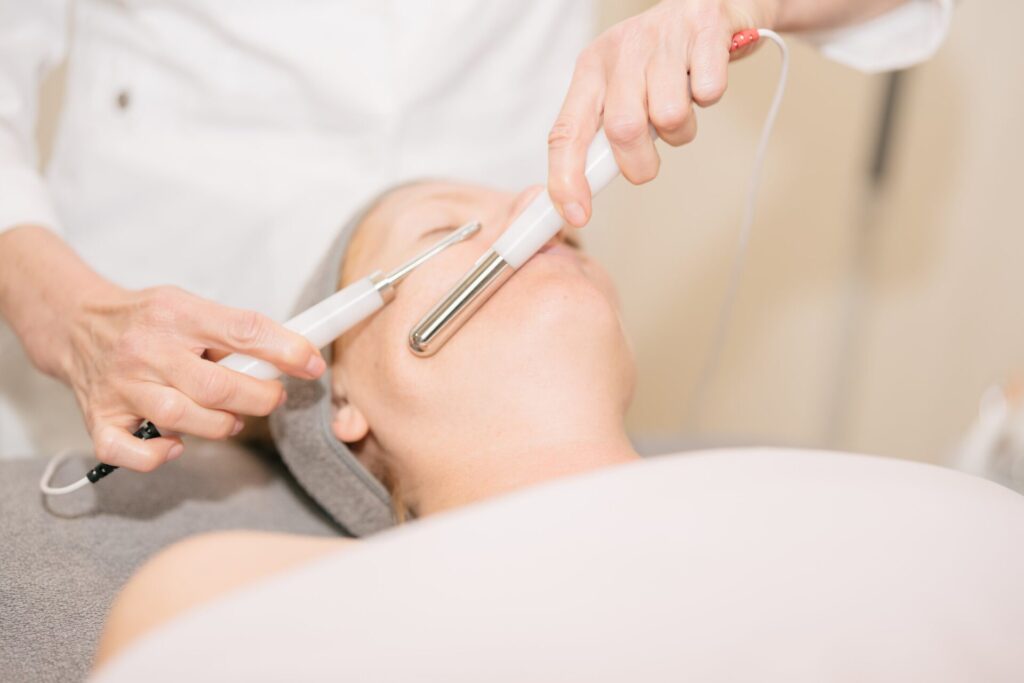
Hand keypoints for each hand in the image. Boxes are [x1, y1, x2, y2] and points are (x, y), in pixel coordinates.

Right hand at [0, 225, 324, 471]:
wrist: (75, 324)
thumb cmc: (147, 320)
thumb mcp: (190, 306)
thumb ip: (234, 330)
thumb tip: (291, 356)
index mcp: (176, 313)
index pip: (242, 330)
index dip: (285, 350)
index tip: (311, 364)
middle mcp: (145, 349)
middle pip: (216, 385)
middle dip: (259, 398)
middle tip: (273, 397)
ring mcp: (120, 386)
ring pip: (181, 417)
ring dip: (220, 425)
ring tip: (233, 419)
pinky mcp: (98, 418)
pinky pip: (127, 450)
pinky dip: (156, 456)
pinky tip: (176, 446)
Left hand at [547, 0, 776, 226]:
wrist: (713, 3)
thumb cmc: (663, 60)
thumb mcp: (622, 89)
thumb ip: (603, 134)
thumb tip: (583, 193)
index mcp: (591, 70)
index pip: (565, 132)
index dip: (567, 179)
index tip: (577, 215)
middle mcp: (619, 50)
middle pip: (621, 130)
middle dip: (640, 162)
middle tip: (650, 157)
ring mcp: (661, 36)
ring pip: (668, 115)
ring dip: (682, 129)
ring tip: (683, 105)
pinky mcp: (704, 27)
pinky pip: (708, 90)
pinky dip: (711, 95)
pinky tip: (705, 76)